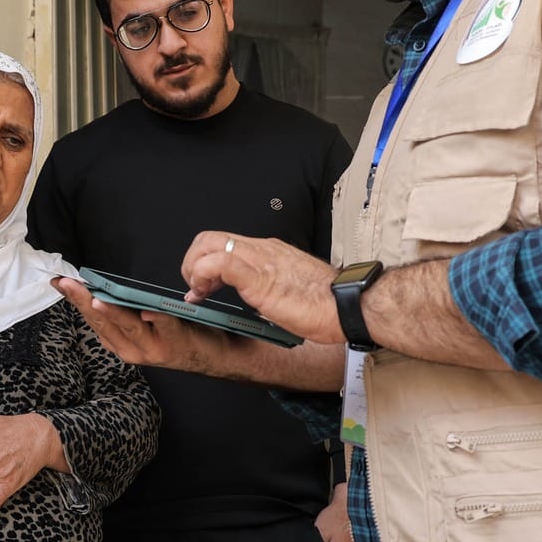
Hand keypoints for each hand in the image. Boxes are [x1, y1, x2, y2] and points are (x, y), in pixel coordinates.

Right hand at [52, 276, 230, 373]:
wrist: (217, 355)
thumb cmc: (181, 335)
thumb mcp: (146, 326)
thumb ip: (126, 312)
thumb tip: (103, 288)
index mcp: (123, 344)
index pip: (92, 320)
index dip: (75, 301)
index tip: (60, 283)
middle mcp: (133, 350)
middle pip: (103, 323)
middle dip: (83, 302)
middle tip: (67, 283)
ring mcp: (153, 348)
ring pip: (128, 327)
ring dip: (112, 313)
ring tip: (96, 298)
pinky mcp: (175, 342)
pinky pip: (163, 325)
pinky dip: (154, 317)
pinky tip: (145, 309)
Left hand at [179, 234, 341, 344]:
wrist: (348, 304)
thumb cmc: (328, 302)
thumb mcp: (290, 288)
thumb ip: (271, 287)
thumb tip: (258, 299)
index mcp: (270, 252)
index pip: (226, 243)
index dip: (205, 262)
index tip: (203, 285)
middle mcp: (262, 249)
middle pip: (210, 237)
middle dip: (192, 262)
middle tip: (196, 288)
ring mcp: (259, 260)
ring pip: (209, 244)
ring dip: (193, 268)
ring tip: (198, 292)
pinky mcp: (259, 277)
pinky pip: (220, 263)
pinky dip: (203, 275)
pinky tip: (206, 293)